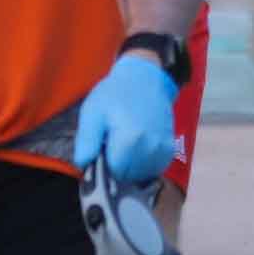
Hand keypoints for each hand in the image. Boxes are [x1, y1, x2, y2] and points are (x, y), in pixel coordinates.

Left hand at [74, 52, 180, 187]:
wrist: (145, 78)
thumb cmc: (115, 94)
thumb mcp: (92, 113)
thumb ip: (86, 142)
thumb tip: (84, 166)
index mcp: (129, 139)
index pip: (113, 172)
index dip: (104, 164)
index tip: (101, 150)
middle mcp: (150, 147)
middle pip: (128, 176)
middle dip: (117, 166)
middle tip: (112, 144)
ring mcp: (162, 149)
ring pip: (142, 175)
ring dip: (131, 167)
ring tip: (124, 145)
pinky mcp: (169, 148)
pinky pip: (154, 169)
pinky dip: (144, 165)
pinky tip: (136, 149)